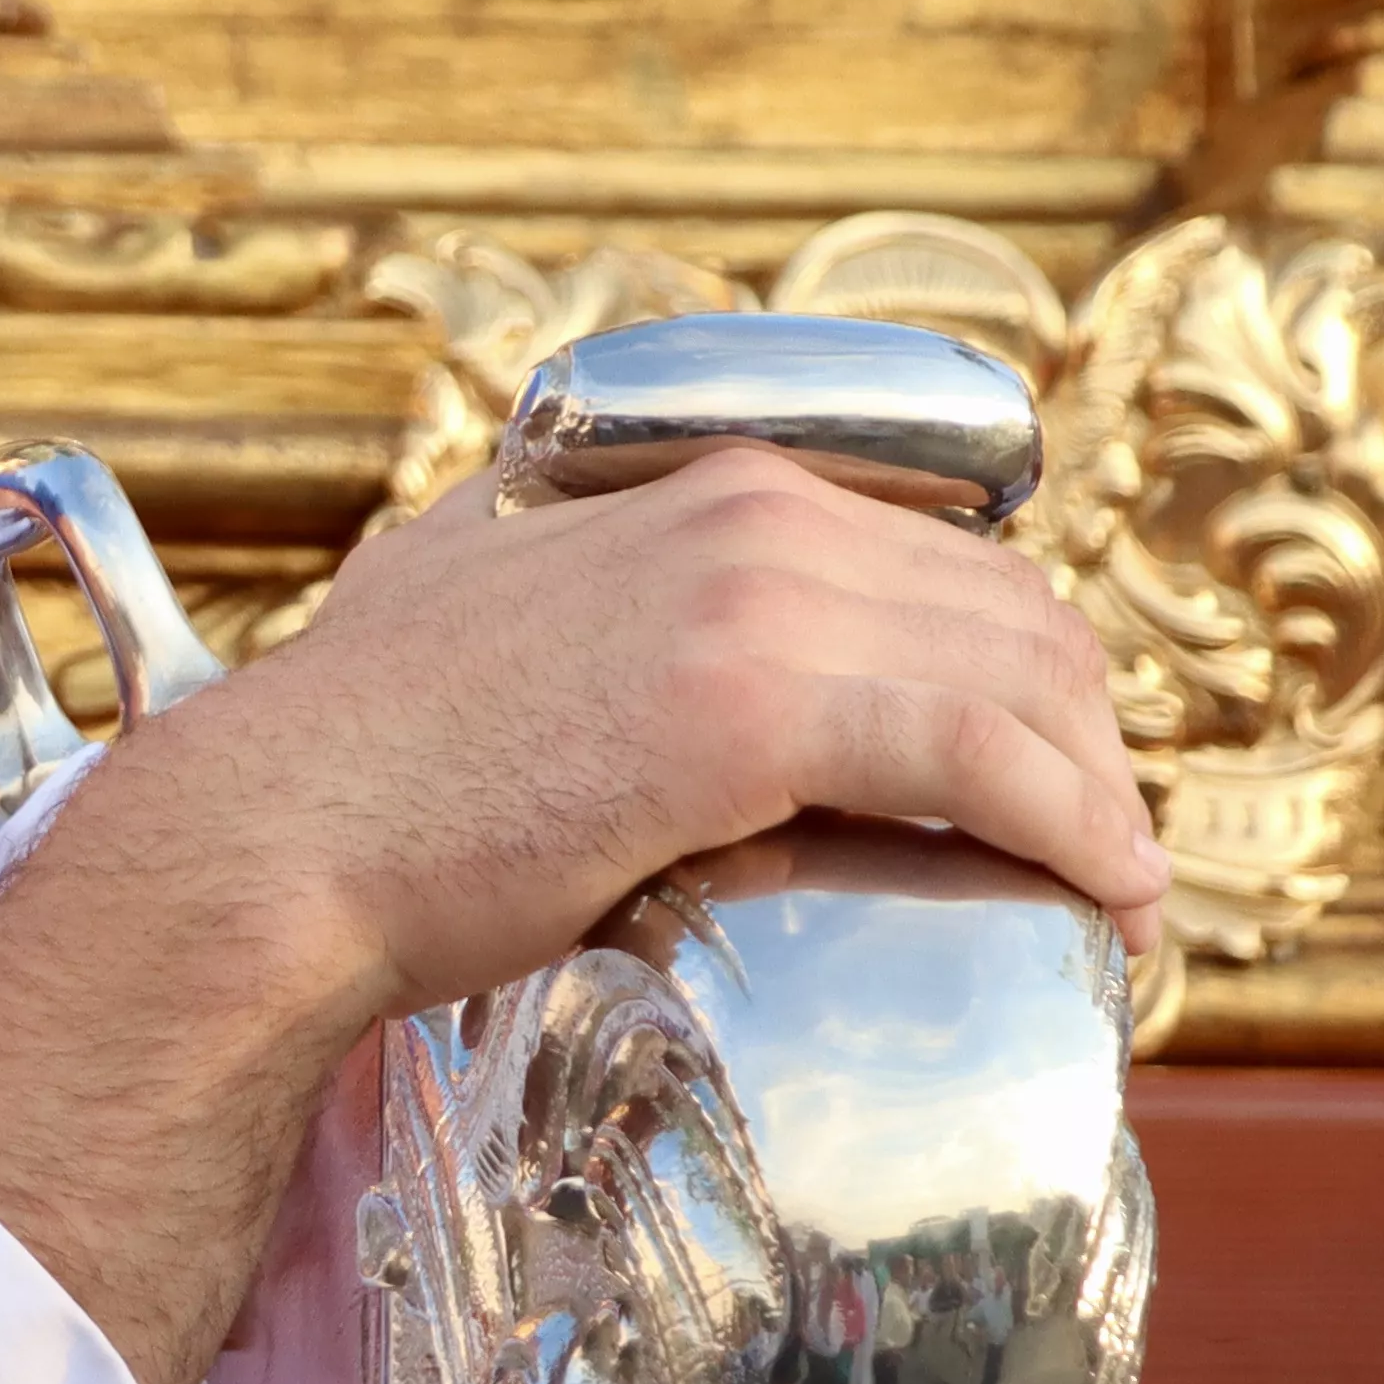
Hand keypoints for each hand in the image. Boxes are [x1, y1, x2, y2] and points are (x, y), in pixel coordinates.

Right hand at [0, 452, 1162, 1383]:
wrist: (265, 846)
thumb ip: (529, 585)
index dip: (1013, 673)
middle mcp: (745, 511)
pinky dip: (1072, 826)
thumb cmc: (344, 775)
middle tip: (1096, 854)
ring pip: (1024, 675)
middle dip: (1083, 734)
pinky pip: (984, 757)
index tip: (1037, 777)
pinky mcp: (756, 705)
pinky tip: (1105, 893)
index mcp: (689, 485)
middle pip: (1012, 608)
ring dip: (1099, 790)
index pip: (934, 556)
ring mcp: (753, 596)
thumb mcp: (449, 608)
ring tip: (1118, 897)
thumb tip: (535, 611)